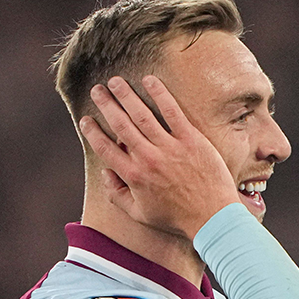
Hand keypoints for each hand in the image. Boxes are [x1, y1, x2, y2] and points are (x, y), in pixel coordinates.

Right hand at [77, 74, 242, 238]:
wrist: (213, 217)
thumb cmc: (177, 217)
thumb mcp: (140, 214)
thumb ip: (117, 195)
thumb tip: (104, 173)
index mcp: (133, 176)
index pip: (105, 148)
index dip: (92, 132)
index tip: (85, 120)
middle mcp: (147, 158)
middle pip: (120, 124)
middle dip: (106, 104)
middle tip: (97, 90)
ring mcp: (170, 147)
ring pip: (142, 114)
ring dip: (126, 95)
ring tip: (116, 81)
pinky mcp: (191, 139)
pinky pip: (172, 111)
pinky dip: (159, 94)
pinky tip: (148, 80)